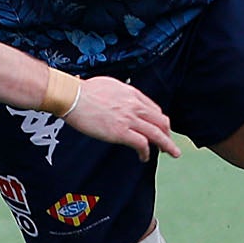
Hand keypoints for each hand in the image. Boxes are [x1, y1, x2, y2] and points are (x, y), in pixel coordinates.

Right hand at [63, 76, 178, 161]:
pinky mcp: (120, 132)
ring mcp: (129, 119)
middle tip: (170, 145)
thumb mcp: (110, 85)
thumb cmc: (85, 91)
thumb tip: (121, 99)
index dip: (159, 122)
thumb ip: (121, 93)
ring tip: (171, 153)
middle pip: (161, 121)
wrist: (72, 96)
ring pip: (157, 134)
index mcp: (132, 94)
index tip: (160, 130)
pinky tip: (144, 157)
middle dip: (168, 134)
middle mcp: (134, 106)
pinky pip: (141, 143)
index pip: (154, 110)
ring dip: (166, 145)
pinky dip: (146, 152)